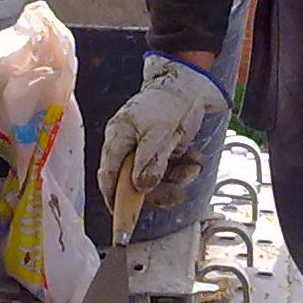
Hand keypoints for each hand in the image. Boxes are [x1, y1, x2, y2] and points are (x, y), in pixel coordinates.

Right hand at [99, 52, 227, 209]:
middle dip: (160, 190)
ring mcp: (146, 151)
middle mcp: (129, 147)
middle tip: (179, 192)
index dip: (114, 198)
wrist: (189, 86)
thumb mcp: (159, 133)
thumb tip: (140, 187)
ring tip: (193, 167)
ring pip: (156, 181)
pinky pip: (170, 172)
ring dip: (178, 179)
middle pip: (135, 183)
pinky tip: (194, 159)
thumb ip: (149, 162)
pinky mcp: (162, 153)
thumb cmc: (168, 103)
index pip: (108, 175)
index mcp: (118, 139)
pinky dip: (185, 170)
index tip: (123, 217)